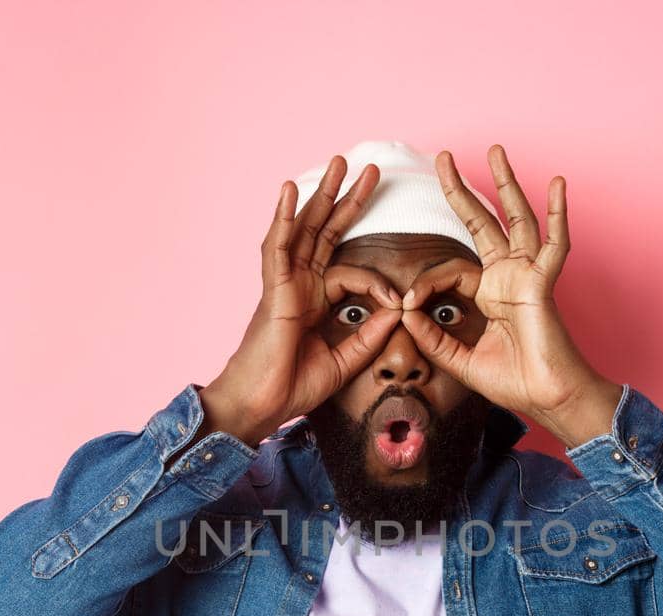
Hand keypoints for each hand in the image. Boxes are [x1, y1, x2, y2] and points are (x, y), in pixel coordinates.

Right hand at [199, 156, 403, 444]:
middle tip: (369, 169)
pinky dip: (284, 220)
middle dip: (347, 200)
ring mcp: (284, 284)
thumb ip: (369, 336)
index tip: (400, 302)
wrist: (262, 406)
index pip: (351, 272)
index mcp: (314, 300)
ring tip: (336, 163)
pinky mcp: (273, 291)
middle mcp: (299, 285)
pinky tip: (290, 192)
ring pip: (304, 230)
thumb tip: (397, 312)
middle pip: (325, 232)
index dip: (378, 283)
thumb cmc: (292, 386)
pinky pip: (278, 249)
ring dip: (320, 195)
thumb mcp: (344, 360)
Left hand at [399, 145, 619, 448]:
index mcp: (489, 294)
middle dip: (463, 190)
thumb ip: (433, 338)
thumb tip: (406, 314)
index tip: (408, 303)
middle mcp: (508, 278)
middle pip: (483, 223)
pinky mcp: (542, 283)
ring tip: (497, 151)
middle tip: (444, 158)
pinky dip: (559, 215)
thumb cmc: (514, 383)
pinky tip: (559, 185)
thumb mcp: (461, 361)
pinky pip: (555, 244)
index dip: (425, 283)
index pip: (450, 269)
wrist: (547, 400)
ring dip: (507, 184)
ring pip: (517, 220)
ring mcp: (527, 276)